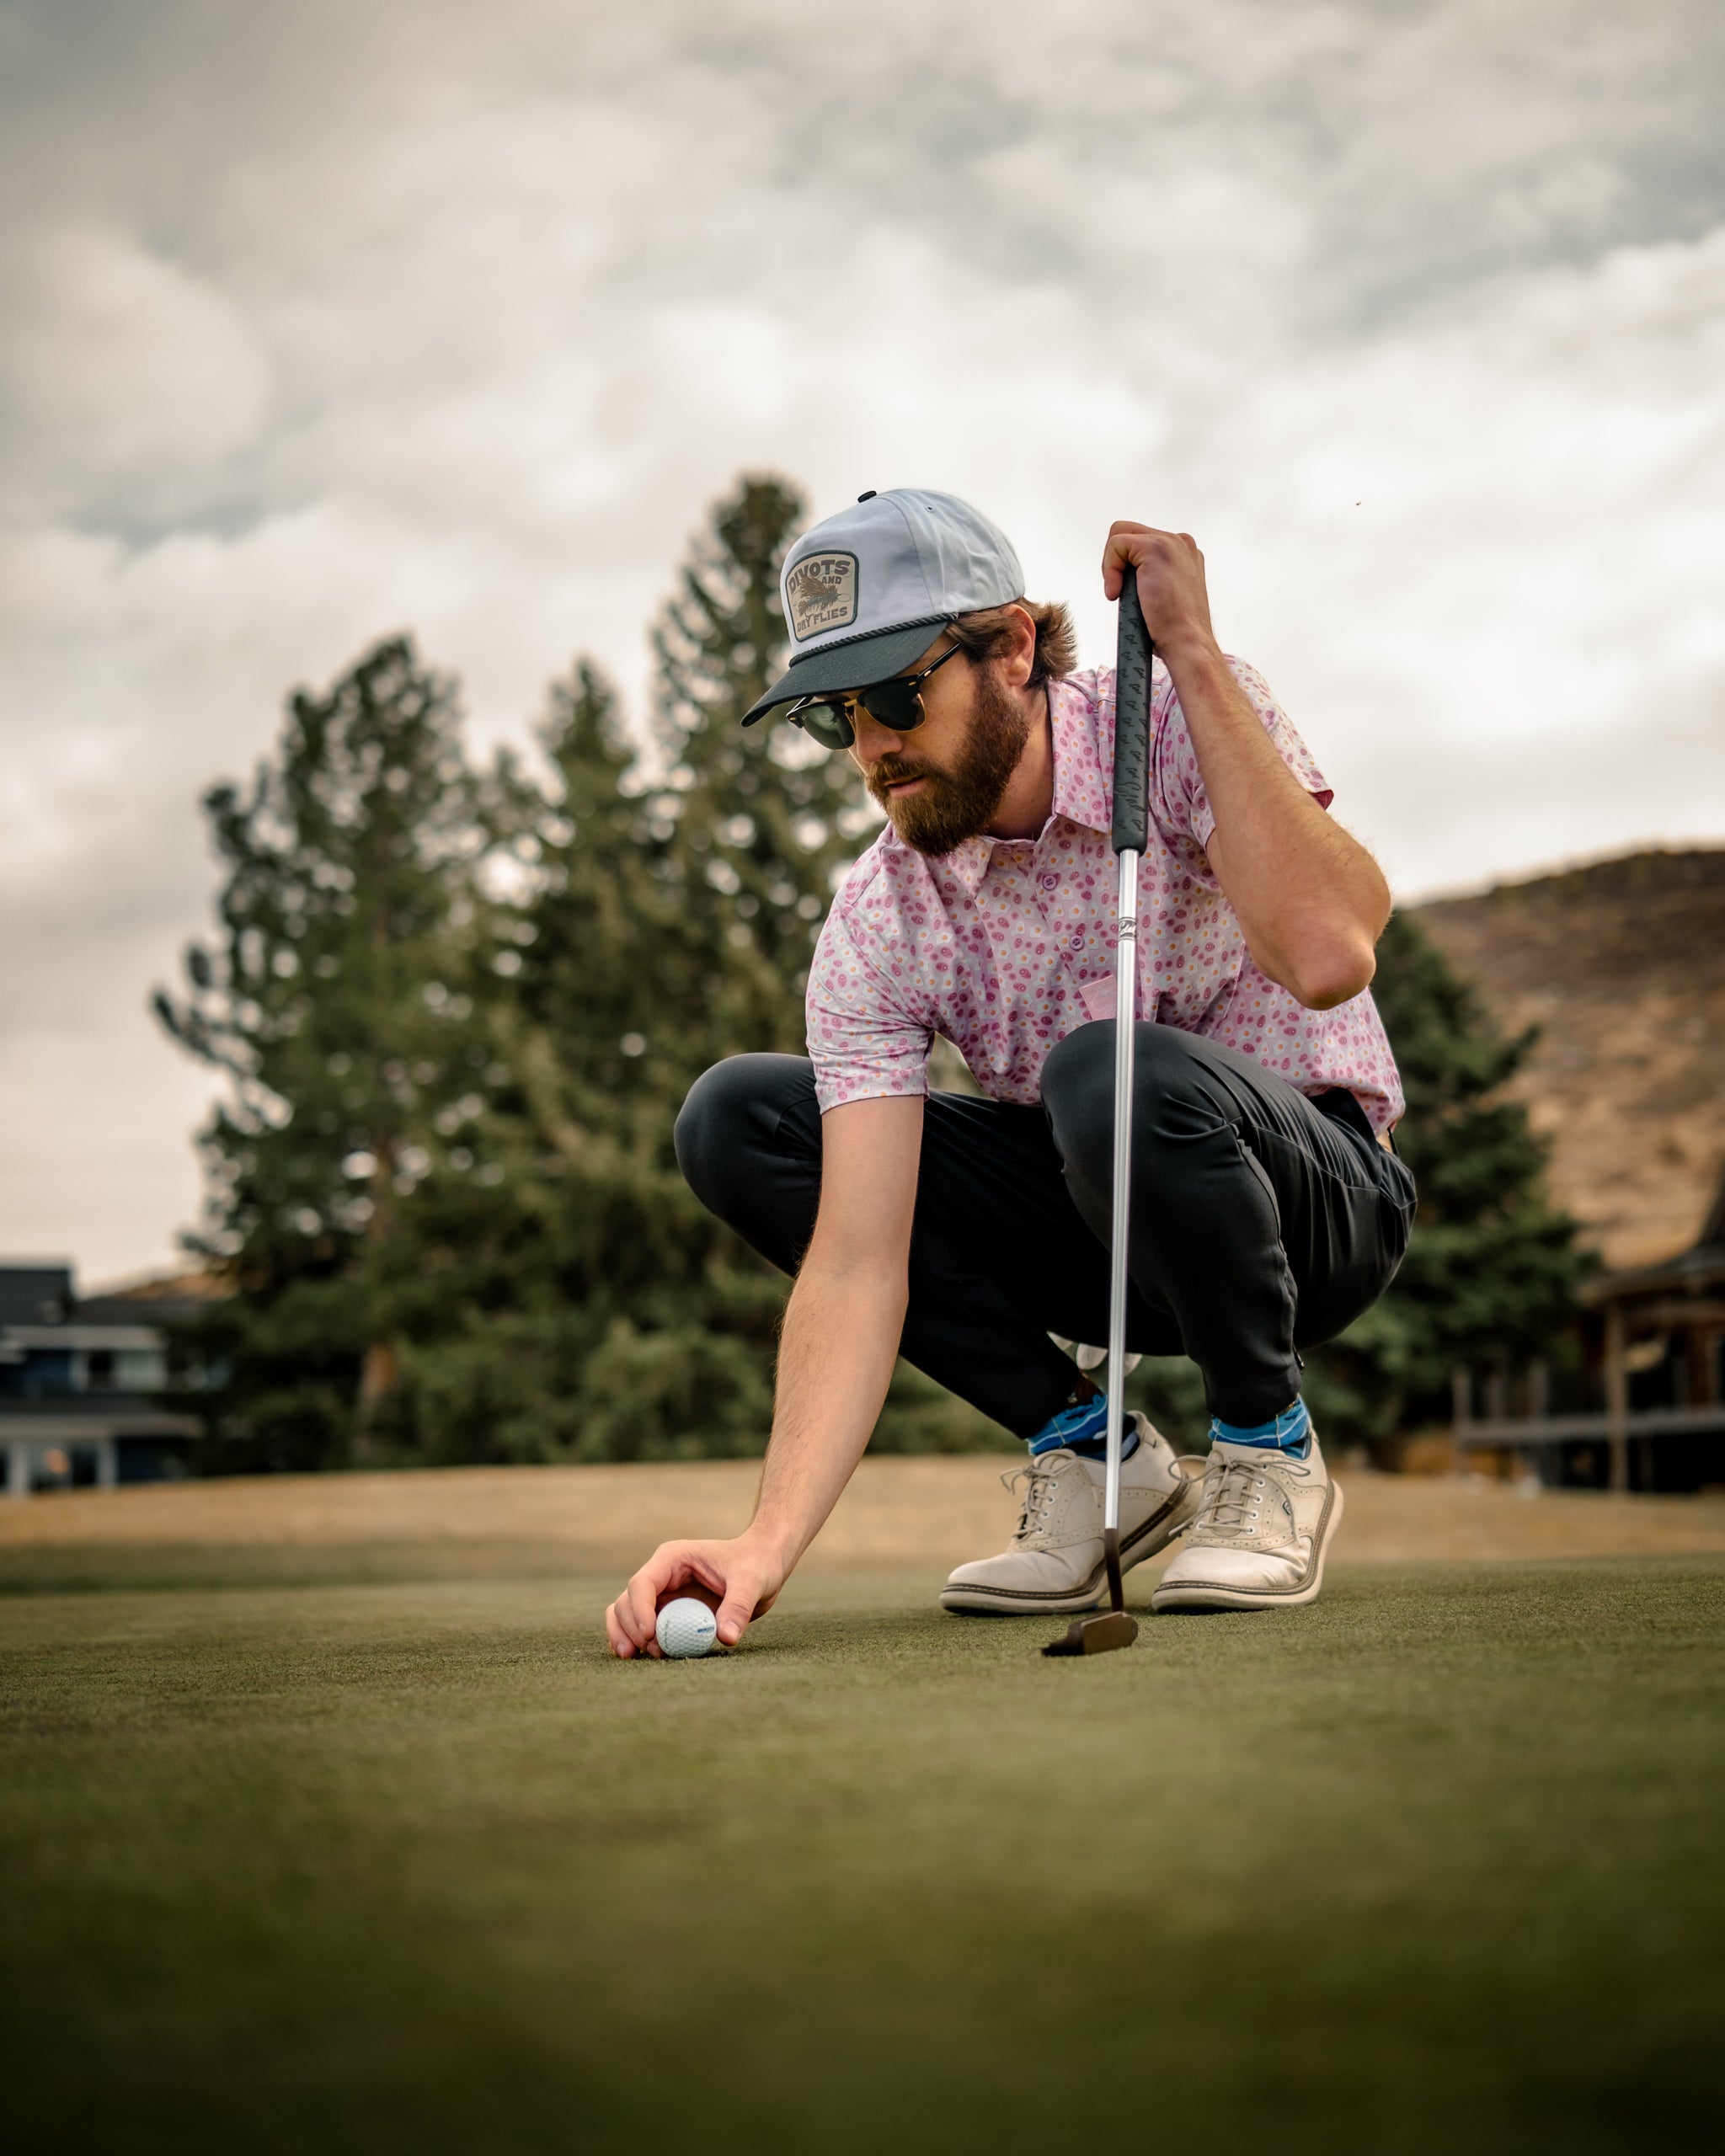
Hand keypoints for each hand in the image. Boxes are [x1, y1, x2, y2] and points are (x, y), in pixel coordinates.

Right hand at [604, 1531, 789, 1658]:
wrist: (763, 1564)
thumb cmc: (756, 1564)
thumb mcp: (752, 1581)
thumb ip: (738, 1607)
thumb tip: (727, 1638)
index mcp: (673, 1558)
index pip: (643, 1583)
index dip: (640, 1610)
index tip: (650, 1635)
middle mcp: (661, 1575)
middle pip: (627, 1601)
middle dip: (631, 1628)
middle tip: (653, 1651)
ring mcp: (662, 1594)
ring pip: (625, 1614)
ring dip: (627, 1636)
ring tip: (639, 1658)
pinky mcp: (669, 1612)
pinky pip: (642, 1627)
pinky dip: (638, 1643)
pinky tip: (644, 1659)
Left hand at [1100, 522, 1216, 655]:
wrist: (1186, 642)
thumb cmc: (1173, 631)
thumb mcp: (1163, 597)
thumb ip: (1150, 580)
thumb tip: (1124, 582)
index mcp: (1185, 553)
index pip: (1141, 543)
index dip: (1126, 566)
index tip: (1129, 594)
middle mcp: (1181, 542)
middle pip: (1128, 532)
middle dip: (1116, 562)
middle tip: (1120, 593)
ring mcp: (1170, 542)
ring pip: (1119, 535)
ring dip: (1111, 566)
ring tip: (1120, 595)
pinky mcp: (1155, 547)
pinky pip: (1115, 544)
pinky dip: (1109, 569)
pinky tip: (1116, 594)